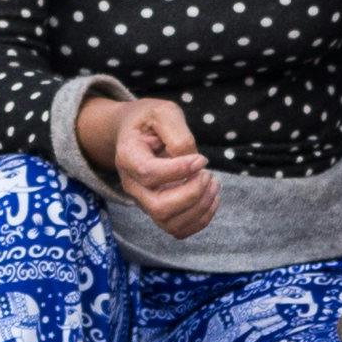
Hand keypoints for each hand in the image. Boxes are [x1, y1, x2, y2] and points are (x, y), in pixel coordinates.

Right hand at [78, 95, 219, 239]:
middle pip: (159, 207)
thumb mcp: (163, 112)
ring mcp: (144, 201)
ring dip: (200, 207)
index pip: (149, 174)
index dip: (180, 170)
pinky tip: (211, 198)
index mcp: (127, 156)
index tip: (201, 159)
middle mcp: (132, 185)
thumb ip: (178, 134)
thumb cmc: (151, 121)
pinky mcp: (158, 211)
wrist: (138, 133)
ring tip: (213, 183)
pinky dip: (201, 219)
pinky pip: (178, 230)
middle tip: (207, 174)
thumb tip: (193, 162)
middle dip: (192, 194)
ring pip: (169, 222)